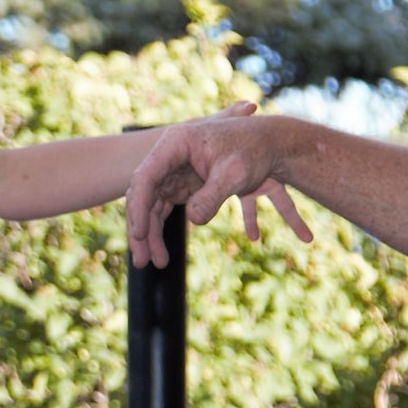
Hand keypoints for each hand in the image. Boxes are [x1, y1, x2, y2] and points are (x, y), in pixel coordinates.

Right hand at [122, 106, 313, 265]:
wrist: (269, 144)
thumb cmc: (253, 150)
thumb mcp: (234, 174)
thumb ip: (213, 196)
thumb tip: (194, 220)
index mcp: (176, 145)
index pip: (146, 178)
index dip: (139, 208)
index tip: (140, 235)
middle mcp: (169, 159)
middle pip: (145, 197)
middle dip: (142, 230)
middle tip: (142, 261)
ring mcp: (174, 174)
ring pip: (154, 208)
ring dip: (152, 237)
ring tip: (159, 264)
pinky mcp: (183, 187)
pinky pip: (165, 213)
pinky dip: (163, 234)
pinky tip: (163, 256)